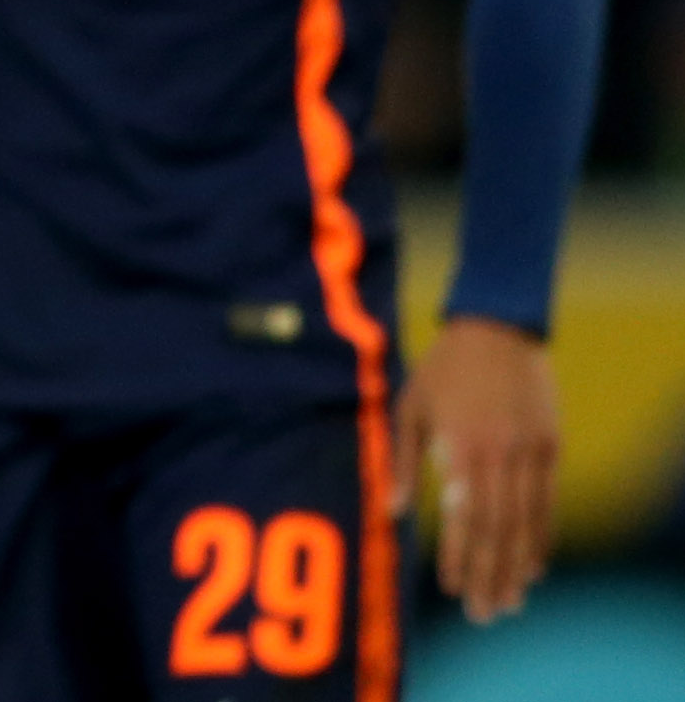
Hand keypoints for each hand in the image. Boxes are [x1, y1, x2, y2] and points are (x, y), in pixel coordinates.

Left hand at [396, 314, 558, 622]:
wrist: (497, 328)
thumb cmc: (442, 369)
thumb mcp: (408, 406)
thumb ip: (400, 460)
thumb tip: (390, 510)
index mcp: (461, 446)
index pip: (463, 516)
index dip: (459, 555)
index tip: (451, 588)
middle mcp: (500, 455)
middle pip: (497, 529)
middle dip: (490, 575)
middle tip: (483, 613)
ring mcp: (530, 453)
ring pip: (526, 523)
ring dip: (518, 567)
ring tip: (509, 603)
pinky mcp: (550, 447)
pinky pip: (547, 503)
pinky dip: (541, 537)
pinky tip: (533, 565)